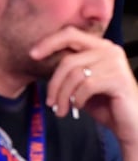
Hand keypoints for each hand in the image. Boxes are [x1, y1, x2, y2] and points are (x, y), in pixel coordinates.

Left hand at [34, 27, 137, 148]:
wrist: (131, 126)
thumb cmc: (105, 103)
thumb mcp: (82, 82)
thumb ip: (68, 68)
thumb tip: (39, 57)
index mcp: (99, 44)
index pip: (70, 34)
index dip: (49, 42)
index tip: (33, 54)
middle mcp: (109, 49)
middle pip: (69, 58)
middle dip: (54, 80)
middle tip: (48, 99)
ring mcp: (115, 63)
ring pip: (75, 74)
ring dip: (63, 94)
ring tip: (60, 109)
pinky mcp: (119, 79)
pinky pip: (86, 85)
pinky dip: (77, 98)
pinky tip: (77, 107)